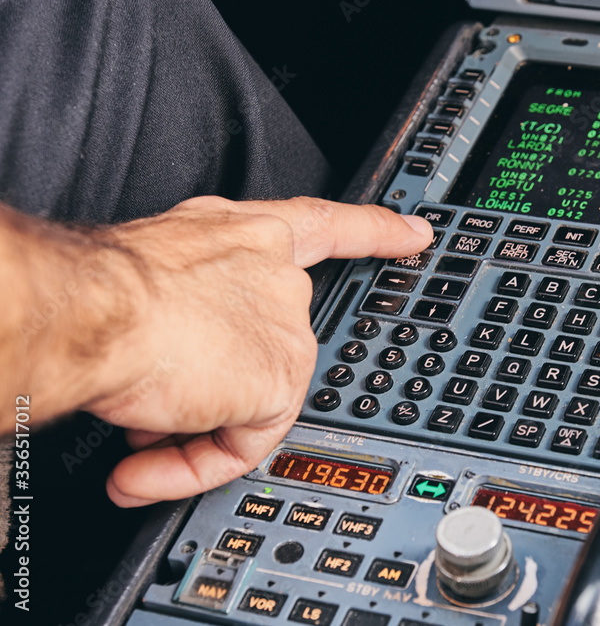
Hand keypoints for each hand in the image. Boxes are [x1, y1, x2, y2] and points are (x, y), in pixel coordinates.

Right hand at [82, 196, 431, 506]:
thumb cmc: (98, 287)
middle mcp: (271, 275)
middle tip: (150, 404)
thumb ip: (187, 307)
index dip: (374, 231)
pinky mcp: (281, 377)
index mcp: (241, 235)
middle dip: (208, 387)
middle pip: (270, 346)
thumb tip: (178, 362)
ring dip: (186, 430)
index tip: (415, 235)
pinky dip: (191, 466)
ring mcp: (283, 327)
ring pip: (252, 401)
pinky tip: (143, 468)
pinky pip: (244, 444)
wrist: (88, 310)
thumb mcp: (152, 274)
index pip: (324, 226)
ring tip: (132, 430)